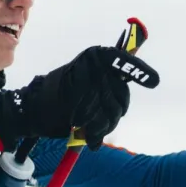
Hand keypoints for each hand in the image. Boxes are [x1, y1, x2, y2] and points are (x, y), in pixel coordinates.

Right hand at [0, 45, 158, 150]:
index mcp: (98, 56)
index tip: (154, 82)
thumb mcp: (92, 82)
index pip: (123, 61)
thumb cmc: (64, 96)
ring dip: (102, 125)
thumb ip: (114, 80)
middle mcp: (92, 62)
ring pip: (110, 108)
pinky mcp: (76, 95)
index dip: (139, 70)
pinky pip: (97, 117)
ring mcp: (84, 77)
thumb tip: (151, 78)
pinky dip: (92, 130)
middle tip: (100, 124)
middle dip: (113, 114)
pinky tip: (82, 131)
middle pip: (120, 94)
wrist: (31, 108)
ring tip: (89, 130)